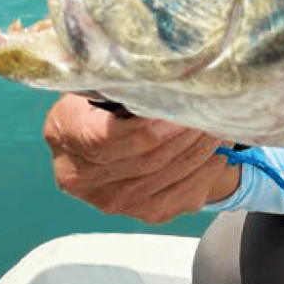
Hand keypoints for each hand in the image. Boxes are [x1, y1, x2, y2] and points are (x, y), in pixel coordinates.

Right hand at [43, 93, 240, 223]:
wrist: (105, 133)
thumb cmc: (109, 95)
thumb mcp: (104, 77)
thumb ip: (123, 75)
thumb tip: (162, 70)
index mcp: (64, 132)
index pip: (108, 138)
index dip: (153, 123)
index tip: (185, 103)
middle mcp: (79, 175)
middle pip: (147, 157)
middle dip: (187, 132)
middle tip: (214, 109)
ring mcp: (108, 200)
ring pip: (167, 176)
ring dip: (201, 149)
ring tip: (220, 125)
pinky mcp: (138, 213)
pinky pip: (179, 196)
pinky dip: (204, 172)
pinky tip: (217, 152)